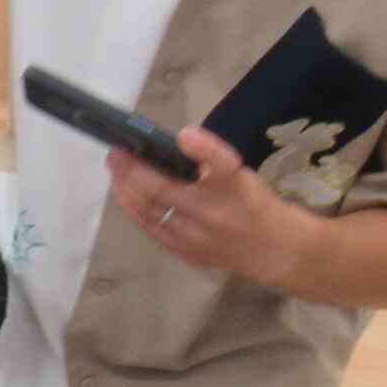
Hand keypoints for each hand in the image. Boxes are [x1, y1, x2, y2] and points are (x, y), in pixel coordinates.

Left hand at [107, 128, 303, 285]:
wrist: (271, 249)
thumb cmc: (251, 203)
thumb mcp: (241, 174)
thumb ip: (210, 161)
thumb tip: (172, 144)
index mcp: (235, 187)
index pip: (223, 165)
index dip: (204, 149)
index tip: (185, 134)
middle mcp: (215, 213)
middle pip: (166, 190)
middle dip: (134, 169)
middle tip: (116, 151)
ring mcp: (196, 237)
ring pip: (150, 211)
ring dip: (126, 187)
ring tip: (115, 167)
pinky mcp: (184, 252)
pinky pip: (150, 227)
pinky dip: (133, 207)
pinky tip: (123, 192)